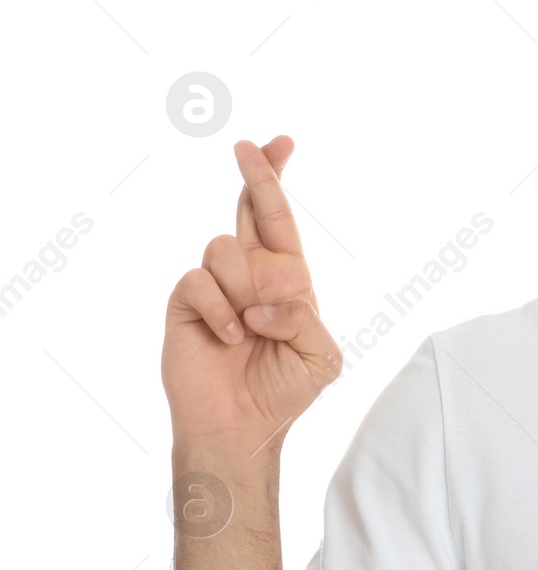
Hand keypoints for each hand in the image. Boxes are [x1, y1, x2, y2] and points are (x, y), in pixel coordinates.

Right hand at [161, 136, 341, 451]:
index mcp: (287, 280)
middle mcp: (250, 274)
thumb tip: (268, 295)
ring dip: (247, 288)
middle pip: (249, 209)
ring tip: (252, 329)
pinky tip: (231, 338)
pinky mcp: (185, 301)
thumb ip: (305, 316)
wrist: (241, 426)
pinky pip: (202, 280)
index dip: (277, 180)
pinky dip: (222, 311)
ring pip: (228, 248)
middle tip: (250, 146)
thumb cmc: (284, 390)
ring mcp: (216, 285)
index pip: (281, 221)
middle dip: (256, 173)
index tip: (280, 142)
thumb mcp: (320, 355)